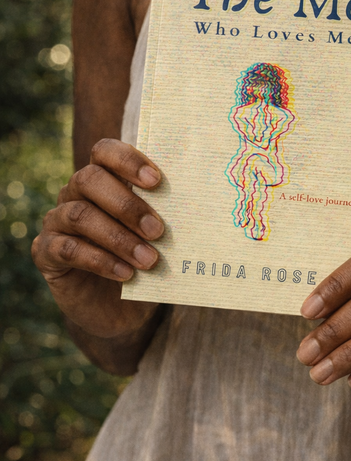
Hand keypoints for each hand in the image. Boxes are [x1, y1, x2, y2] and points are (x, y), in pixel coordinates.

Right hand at [32, 138, 163, 338]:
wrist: (118, 308)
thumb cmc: (142, 259)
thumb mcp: (155, 236)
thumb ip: (163, 215)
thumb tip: (193, 204)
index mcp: (102, 179)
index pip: (104, 151)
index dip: (127, 160)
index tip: (156, 181)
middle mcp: (74, 194)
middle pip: (89, 179)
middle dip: (127, 205)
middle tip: (158, 230)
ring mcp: (57, 221)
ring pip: (80, 215)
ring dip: (118, 238)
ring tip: (149, 259)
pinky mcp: (46, 252)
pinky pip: (68, 249)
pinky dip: (101, 261)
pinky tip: (126, 274)